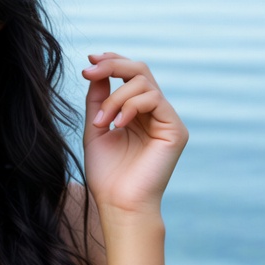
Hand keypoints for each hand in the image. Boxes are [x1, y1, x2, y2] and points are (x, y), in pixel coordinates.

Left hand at [81, 53, 187, 215]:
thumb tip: (95, 68)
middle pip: (140, 71)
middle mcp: (155, 113)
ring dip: (115, 97)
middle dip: (112, 65)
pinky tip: (118, 124)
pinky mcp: (176, 130)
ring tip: (102, 122)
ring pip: (144, 83)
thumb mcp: (96, 128)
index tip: (88, 60)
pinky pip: (154, 99)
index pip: (130, 75)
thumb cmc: (106, 173)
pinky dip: (131, 106)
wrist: (118, 203)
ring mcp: (167, 120)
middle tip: (88, 71)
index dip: (112, 61)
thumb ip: (98, 98)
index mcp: (137, 112)